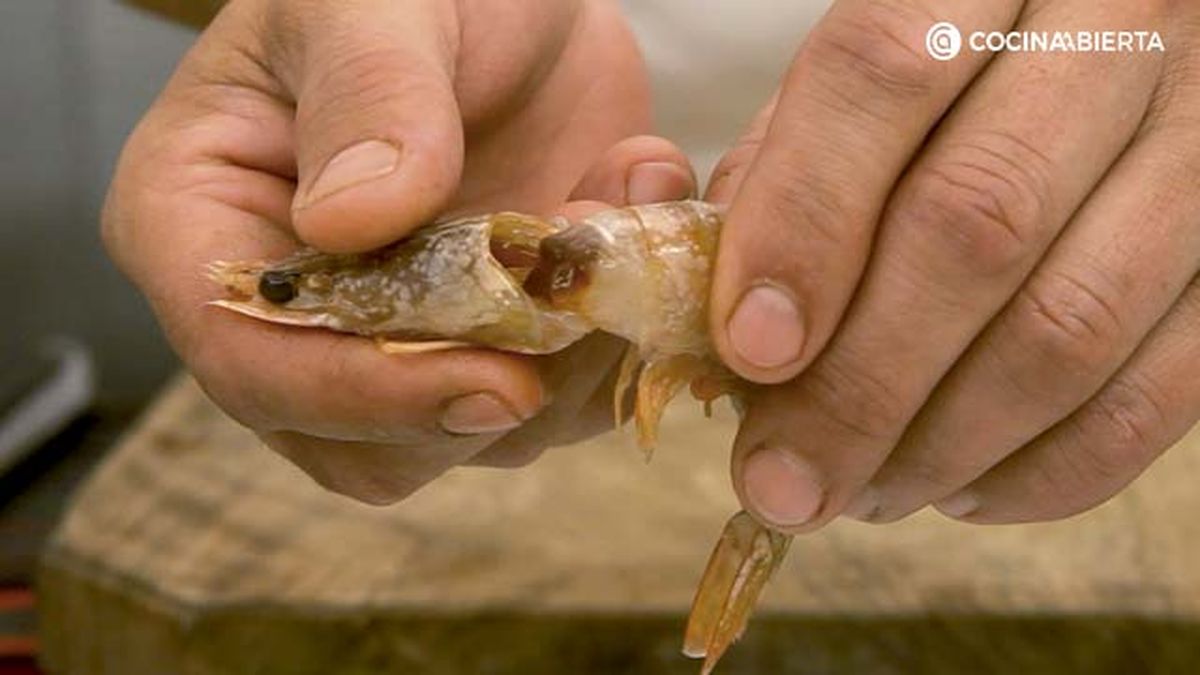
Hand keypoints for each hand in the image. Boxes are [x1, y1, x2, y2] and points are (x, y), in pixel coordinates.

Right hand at [103, 0, 694, 503]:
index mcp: (205, 222)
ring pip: (468, 437)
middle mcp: (295, 307)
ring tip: (612, 218)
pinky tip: (634, 218)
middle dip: (481, 393)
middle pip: (359, 440)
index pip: (249, 358)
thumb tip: (349, 224)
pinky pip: (554, 401)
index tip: (490, 381)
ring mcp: (396, 337)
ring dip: (567, 364)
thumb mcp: (375, 2)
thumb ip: (367, 98)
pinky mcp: (490, 341)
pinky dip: (614, 340)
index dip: (362, 393)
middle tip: (577, 303)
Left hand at [708, 0, 1199, 528]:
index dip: (805, 223)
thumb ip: (789, 167)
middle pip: (978, 223)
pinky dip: (1049, 470)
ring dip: (944, 444)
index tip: (749, 351)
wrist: (1120, 49)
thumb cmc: (953, 73)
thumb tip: (734, 323)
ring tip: (859, 494)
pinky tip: (963, 489)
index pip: (884, 72)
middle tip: (784, 481)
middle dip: (860, 384)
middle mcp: (1121, 32)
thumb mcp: (860, 74)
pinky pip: (1161, 392)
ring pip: (1071, 324)